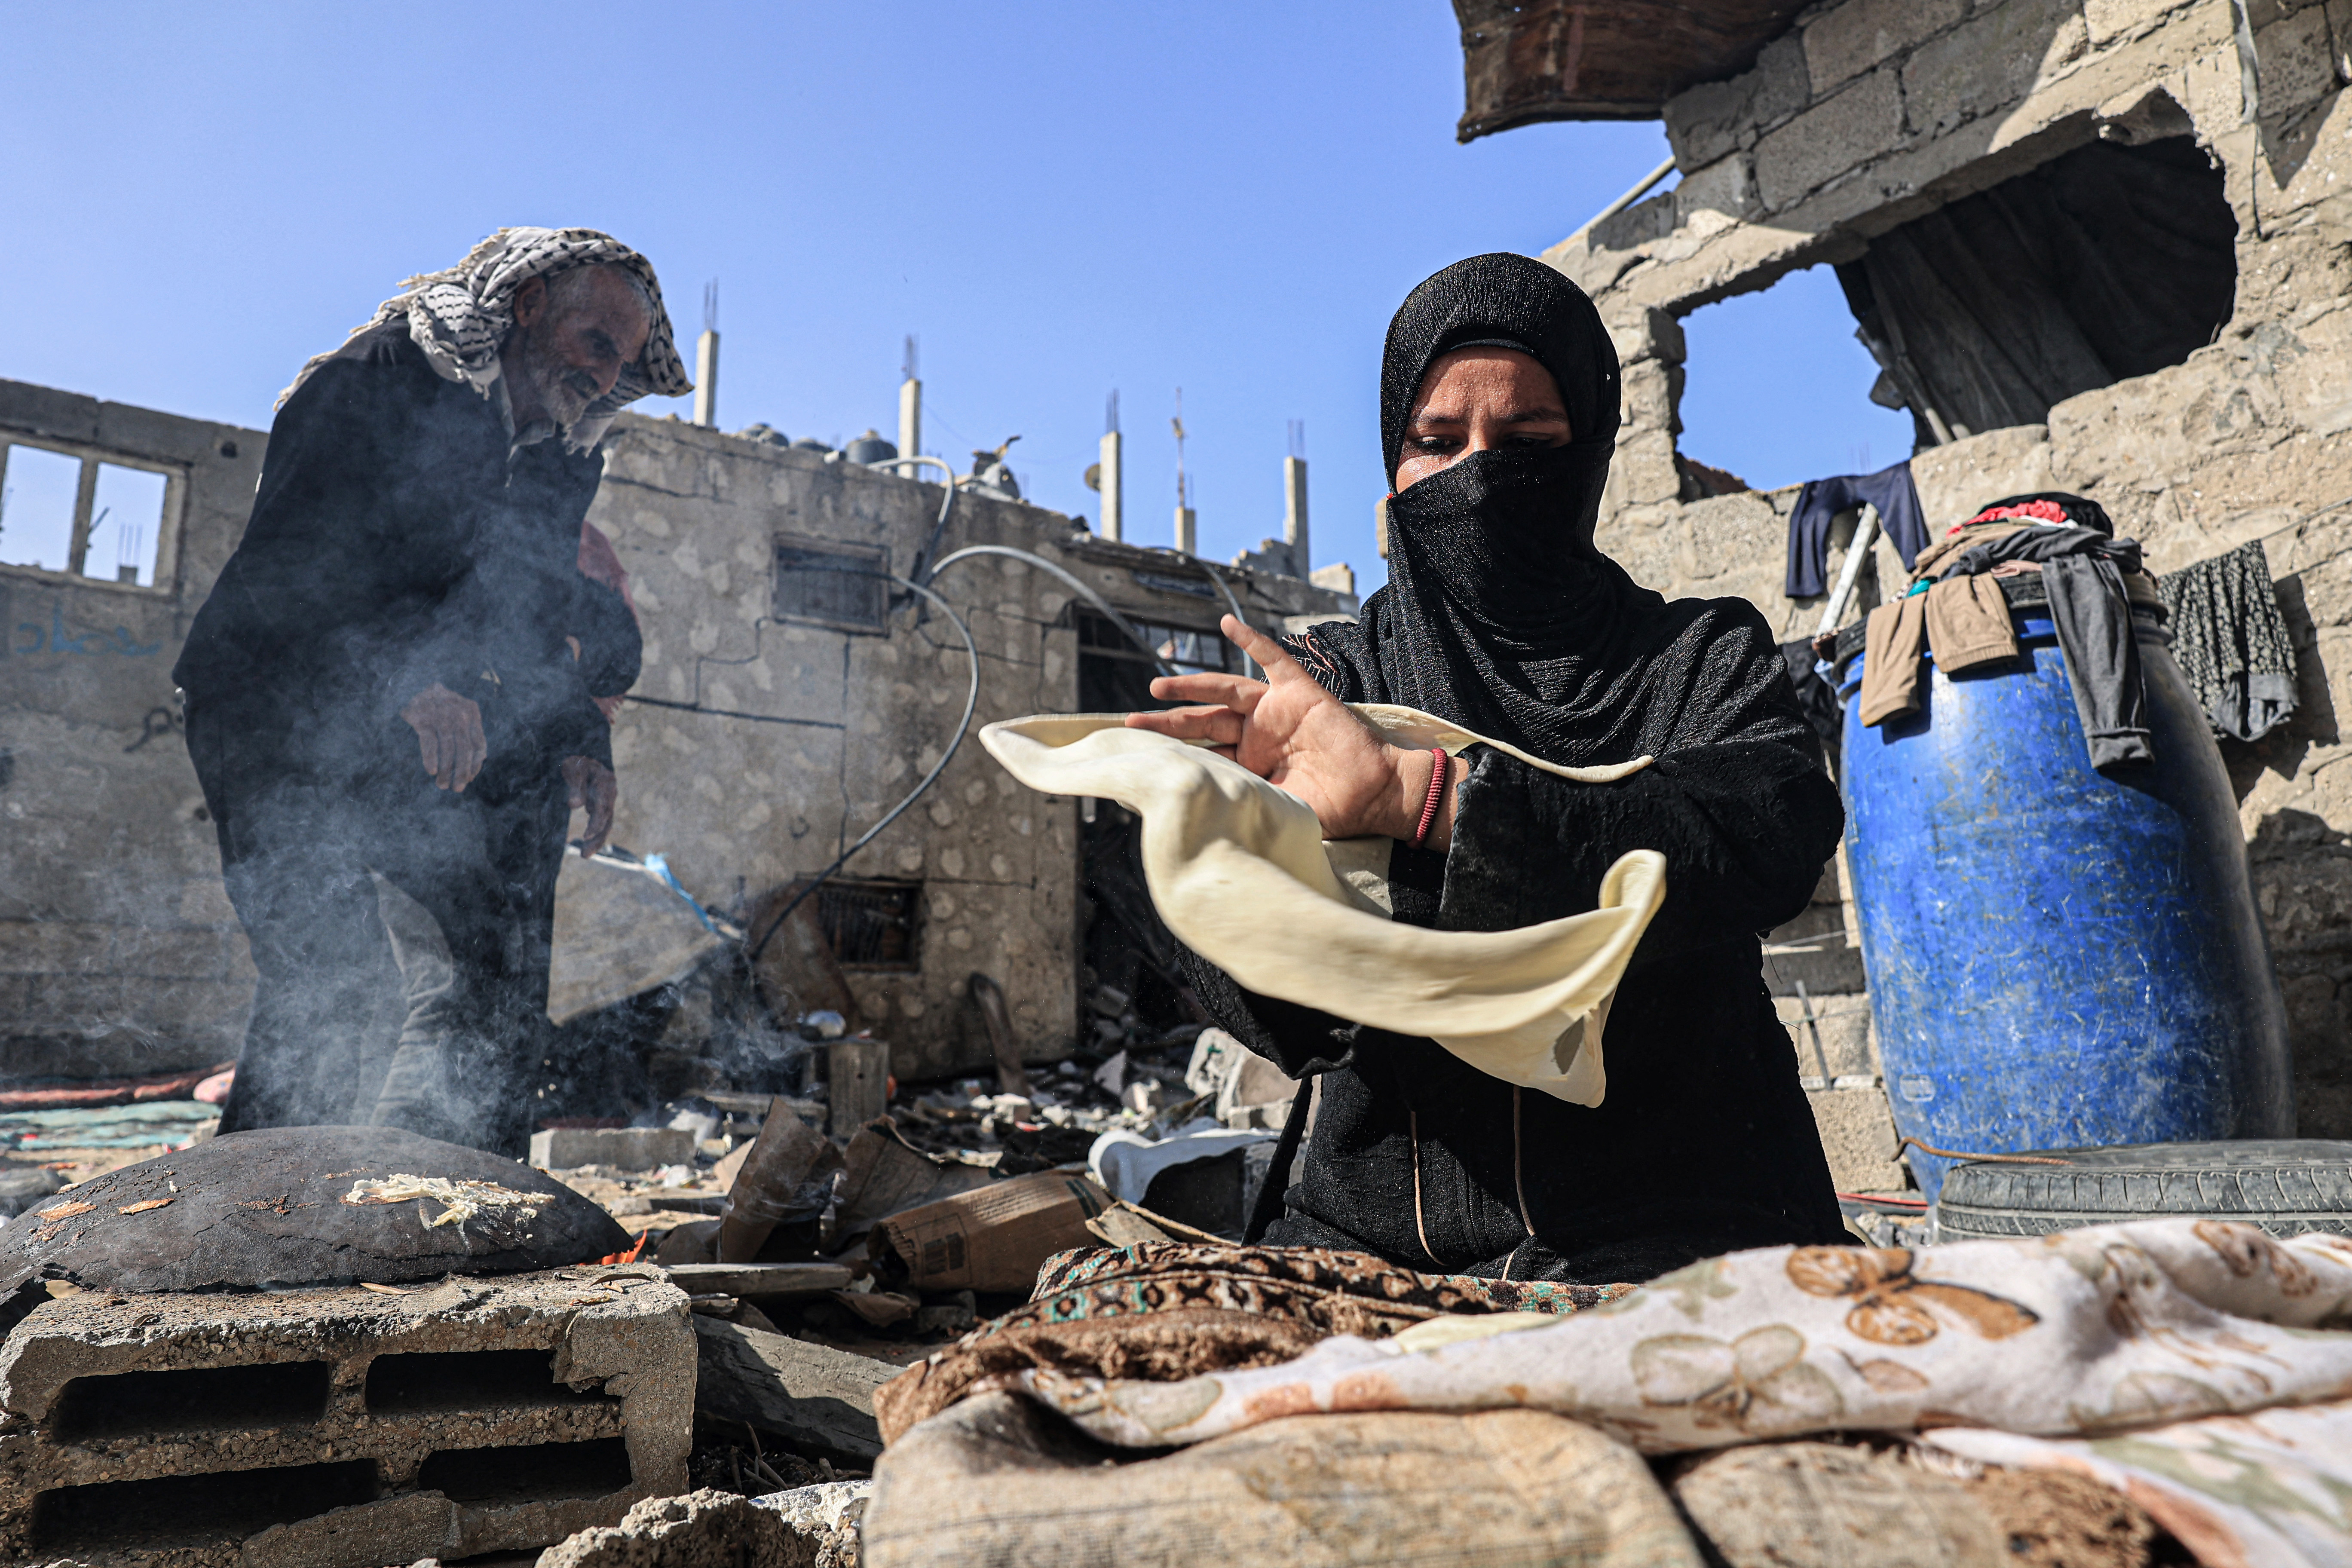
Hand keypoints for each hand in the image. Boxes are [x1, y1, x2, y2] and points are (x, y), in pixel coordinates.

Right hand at [401, 683, 485, 791]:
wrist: (413, 682)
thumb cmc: (439, 704)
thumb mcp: (459, 712)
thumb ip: (470, 732)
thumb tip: (479, 763)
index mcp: (472, 712)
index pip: (479, 744)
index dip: (475, 764)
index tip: (470, 778)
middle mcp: (460, 713)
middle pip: (465, 750)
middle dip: (462, 772)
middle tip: (457, 788)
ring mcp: (442, 715)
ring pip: (448, 749)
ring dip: (445, 771)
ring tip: (441, 785)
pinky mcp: (423, 718)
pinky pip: (430, 743)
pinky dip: (431, 759)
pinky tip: (431, 771)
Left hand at [563, 756, 617, 855]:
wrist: (584, 749)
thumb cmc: (577, 759)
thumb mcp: (574, 768)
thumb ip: (575, 786)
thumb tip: (574, 806)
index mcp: (606, 783)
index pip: (603, 809)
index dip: (596, 824)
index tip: (585, 837)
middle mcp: (610, 793)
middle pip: (607, 820)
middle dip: (597, 838)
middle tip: (584, 855)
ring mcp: (607, 798)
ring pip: (606, 823)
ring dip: (597, 839)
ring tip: (584, 855)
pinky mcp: (601, 802)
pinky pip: (601, 820)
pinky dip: (595, 832)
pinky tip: (585, 841)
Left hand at [1124, 615, 1463, 846]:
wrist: (1374, 794)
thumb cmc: (1331, 809)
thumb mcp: (1273, 810)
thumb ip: (1240, 802)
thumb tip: (1195, 814)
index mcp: (1249, 765)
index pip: (1203, 754)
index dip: (1173, 755)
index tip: (1140, 759)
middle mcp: (1257, 735)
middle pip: (1204, 723)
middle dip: (1168, 722)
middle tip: (1132, 722)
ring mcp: (1276, 711)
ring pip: (1225, 691)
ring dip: (1191, 686)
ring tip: (1157, 686)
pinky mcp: (1300, 693)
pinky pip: (1273, 660)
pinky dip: (1252, 641)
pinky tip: (1228, 624)